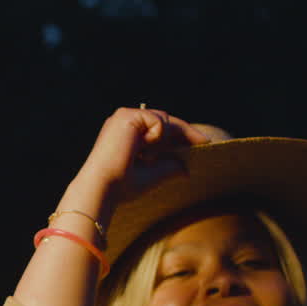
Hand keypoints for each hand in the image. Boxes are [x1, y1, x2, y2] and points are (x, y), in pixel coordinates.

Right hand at [74, 106, 211, 202]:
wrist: (102, 188)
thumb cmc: (120, 186)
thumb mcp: (151, 174)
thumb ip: (168, 167)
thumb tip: (186, 169)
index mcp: (124, 133)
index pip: (159, 128)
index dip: (181, 135)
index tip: (202, 143)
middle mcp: (122, 122)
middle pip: (164, 121)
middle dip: (184, 133)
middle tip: (205, 143)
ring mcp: (123, 117)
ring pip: (163, 119)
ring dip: (166, 139)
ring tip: (150, 158)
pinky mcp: (126, 117)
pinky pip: (158, 120)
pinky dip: (157, 135)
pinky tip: (143, 150)